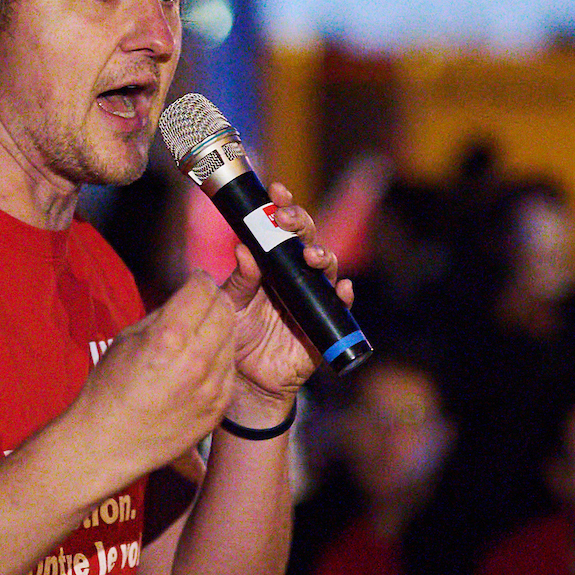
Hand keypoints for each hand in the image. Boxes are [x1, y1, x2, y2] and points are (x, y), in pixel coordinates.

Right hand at [70, 274, 237, 482]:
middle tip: (202, 302)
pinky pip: (229, 370)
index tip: (195, 282)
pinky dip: (219, 360)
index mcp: (169, 337)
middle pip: (226, 310)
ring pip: (232, 339)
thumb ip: (163, 315)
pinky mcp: (218, 408)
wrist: (108, 444)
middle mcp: (196, 361)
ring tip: (198, 336)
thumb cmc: (109, 391)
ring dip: (219, 330)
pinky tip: (199, 365)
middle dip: (215, 300)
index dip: (199, 280)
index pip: (204, 290)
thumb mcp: (128, 338)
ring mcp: (211, 387)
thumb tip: (186, 298)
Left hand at [219, 184, 352, 424]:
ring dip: (323, 258)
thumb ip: (239, 280)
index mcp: (272, 264)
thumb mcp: (230, 306)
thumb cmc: (235, 338)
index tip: (275, 190)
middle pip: (307, 241)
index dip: (282, 206)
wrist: (243, 384)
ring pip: (328, 270)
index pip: (281, 228)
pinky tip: (344, 290)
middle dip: (301, 225)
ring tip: (312, 257)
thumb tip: (244, 248)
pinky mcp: (324, 327)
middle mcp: (296, 277)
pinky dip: (344, 298)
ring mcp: (313, 300)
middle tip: (287, 219)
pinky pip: (340, 310)